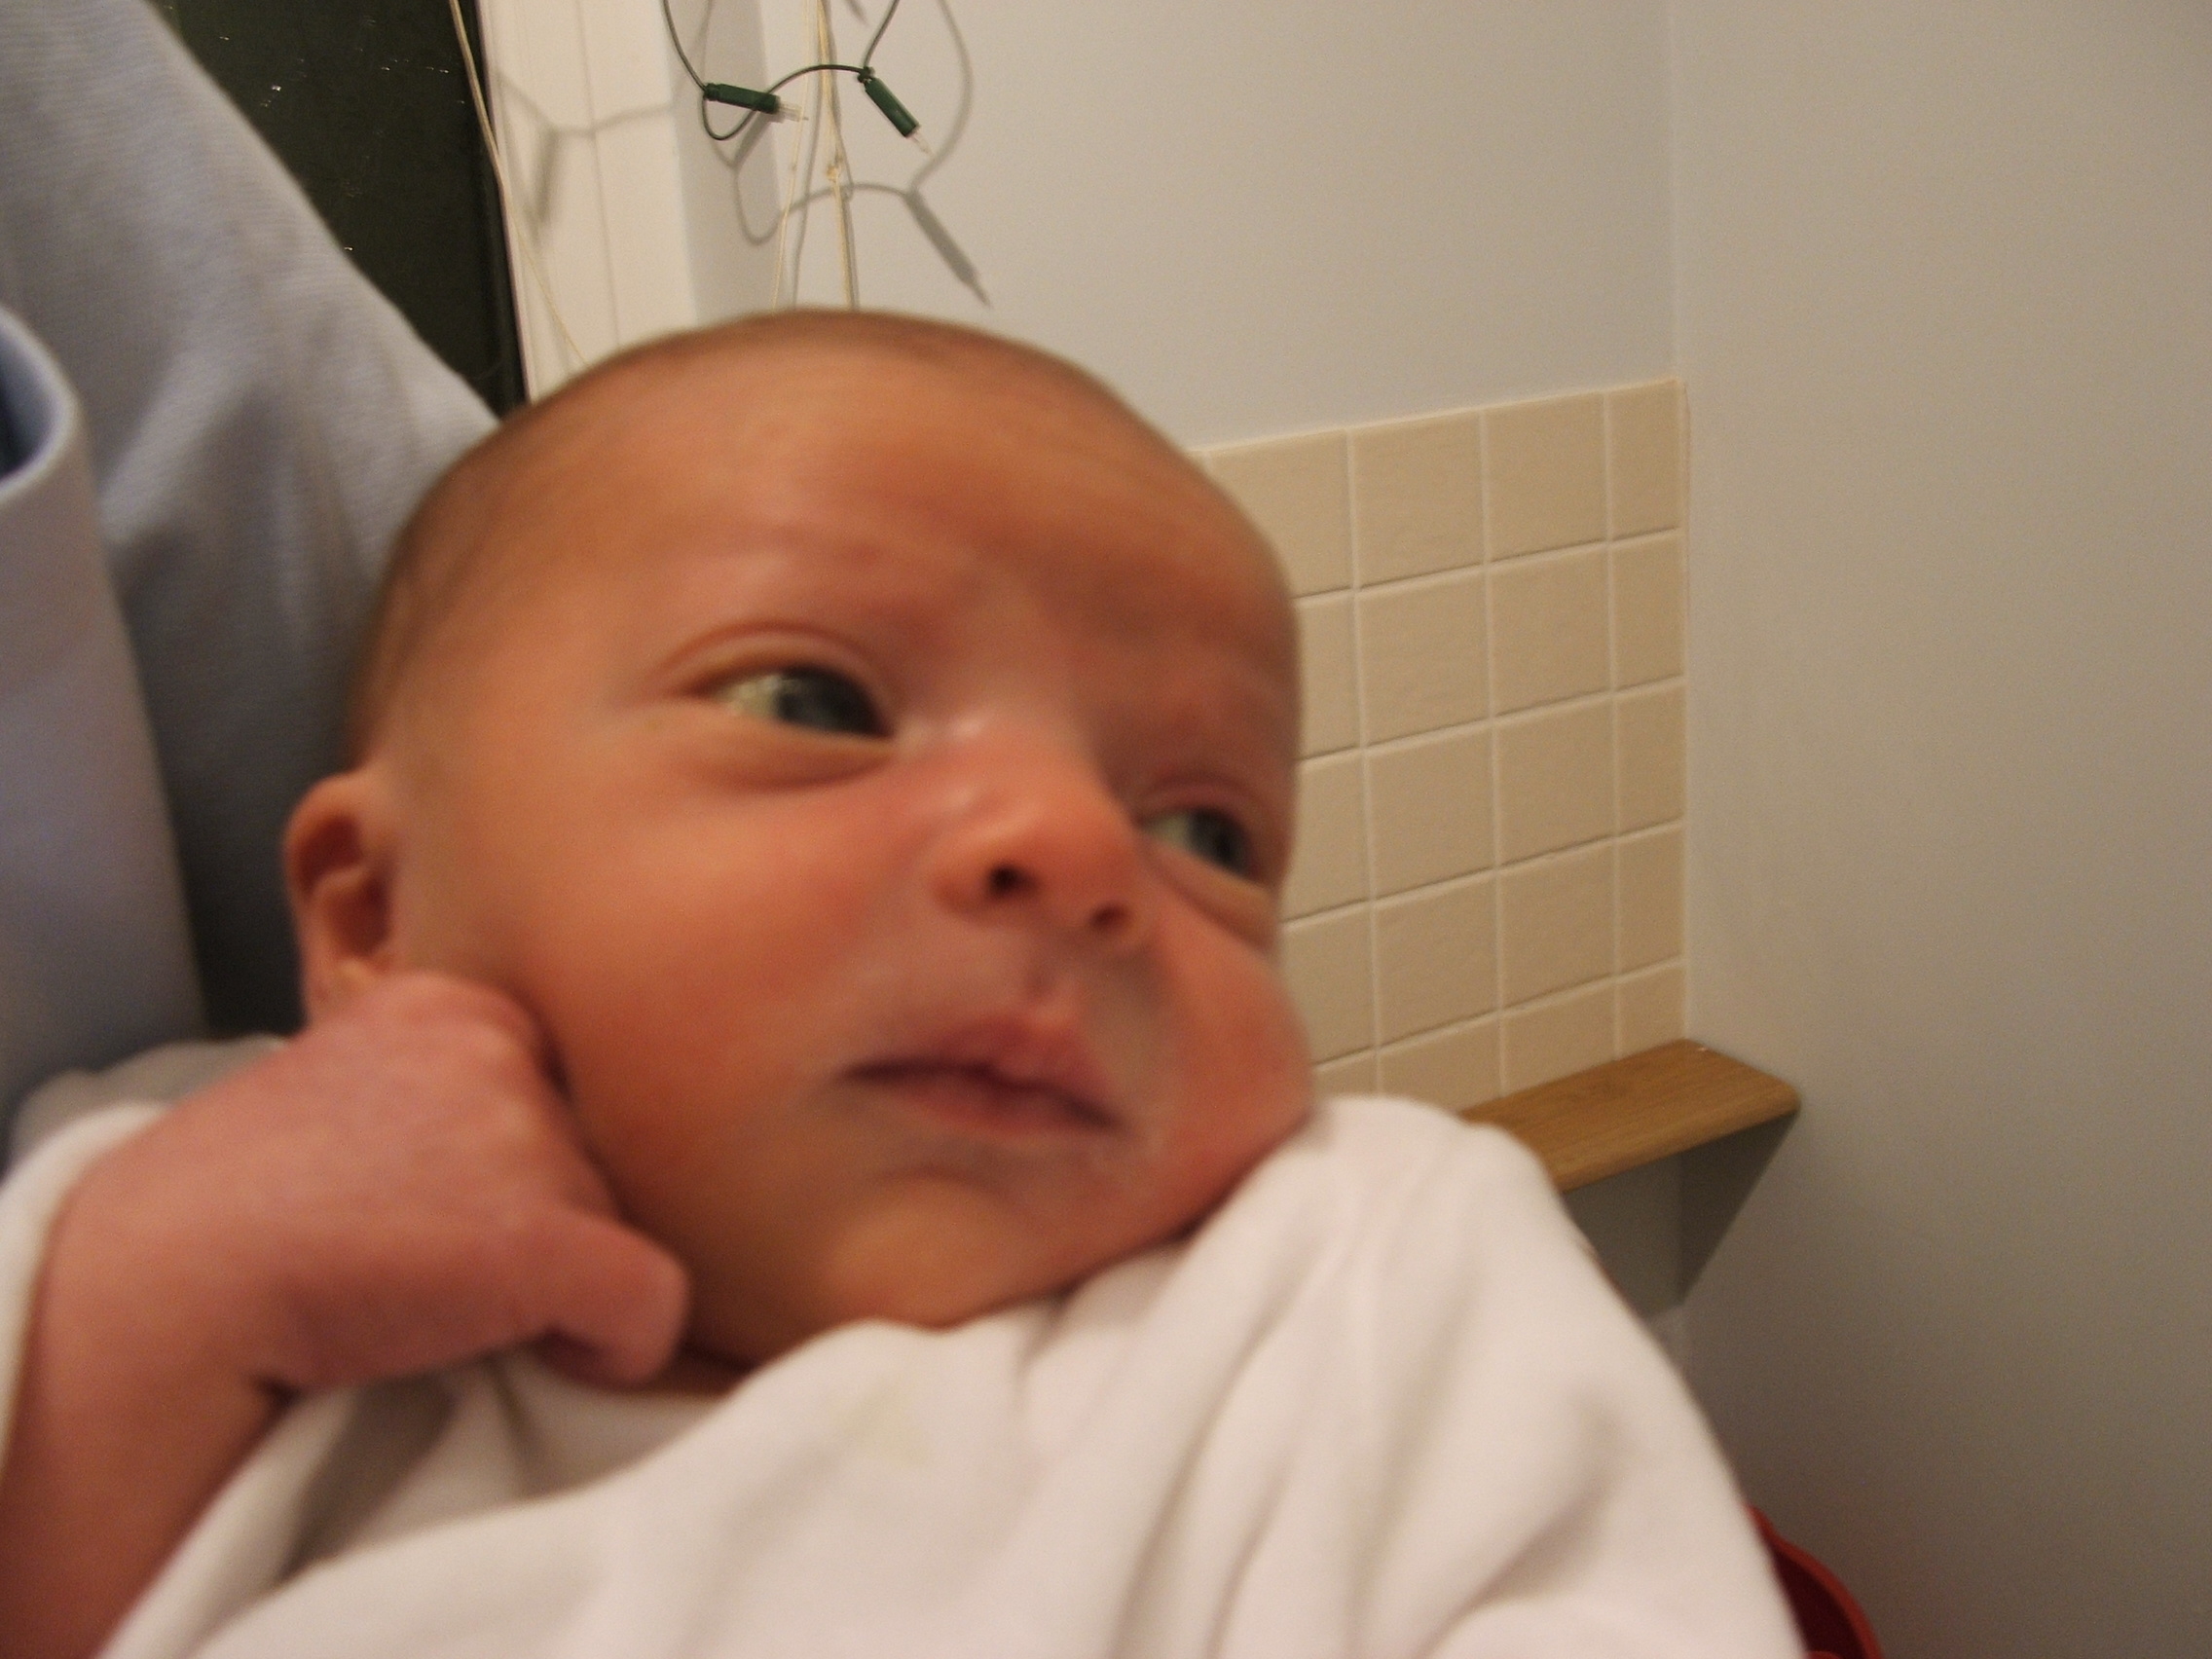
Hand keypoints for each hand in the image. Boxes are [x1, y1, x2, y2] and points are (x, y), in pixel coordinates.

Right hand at [0, 972, 686, 1658]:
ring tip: (443, 1300)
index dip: (524, 1161)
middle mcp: (500, 1046)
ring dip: (560, 1276)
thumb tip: (559, 1137)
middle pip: (597, 1150)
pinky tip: (542, 1354)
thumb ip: (448, 1088)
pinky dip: (618, 1348)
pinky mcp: (543, 1235)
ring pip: (620, 1222)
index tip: (443, 1211)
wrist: (163, 1292)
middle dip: (543, 1213)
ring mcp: (525, 1135)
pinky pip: (653, 1304)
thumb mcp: (347, 1089)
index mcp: (452, 1001)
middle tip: (435, 1262)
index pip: (564, 1084)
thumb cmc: (241, 1211)